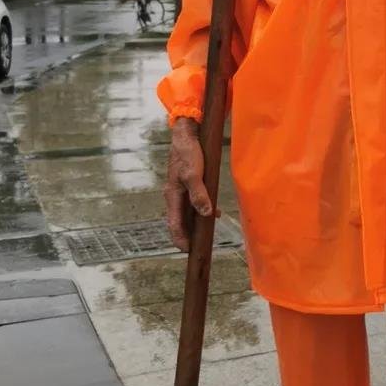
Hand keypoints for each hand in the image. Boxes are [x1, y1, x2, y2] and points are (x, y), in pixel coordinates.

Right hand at [164, 118, 217, 252]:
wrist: (186, 134)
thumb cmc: (188, 153)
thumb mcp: (194, 174)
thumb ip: (199, 194)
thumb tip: (206, 214)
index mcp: (172, 195)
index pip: (174, 224)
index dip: (180, 239)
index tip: (188, 251)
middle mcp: (173, 195)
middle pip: (179, 221)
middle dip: (188, 235)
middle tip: (198, 248)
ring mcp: (179, 189)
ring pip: (186, 212)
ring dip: (195, 223)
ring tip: (207, 233)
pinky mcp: (186, 183)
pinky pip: (192, 202)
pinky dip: (201, 209)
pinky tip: (214, 212)